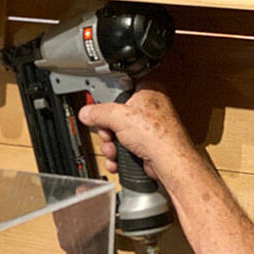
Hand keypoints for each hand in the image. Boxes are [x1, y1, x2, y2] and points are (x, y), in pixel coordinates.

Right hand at [77, 85, 191, 182]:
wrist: (168, 162)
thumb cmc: (157, 135)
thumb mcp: (118, 116)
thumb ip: (98, 112)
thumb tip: (86, 113)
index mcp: (147, 93)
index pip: (120, 92)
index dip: (107, 103)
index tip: (99, 111)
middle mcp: (149, 110)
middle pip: (115, 117)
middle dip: (107, 131)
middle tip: (108, 134)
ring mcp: (147, 130)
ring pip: (118, 135)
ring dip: (110, 146)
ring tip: (114, 150)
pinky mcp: (145, 146)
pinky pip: (124, 148)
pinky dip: (118, 156)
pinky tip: (117, 160)